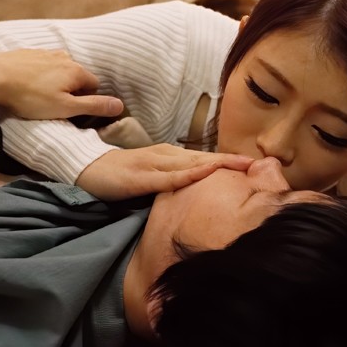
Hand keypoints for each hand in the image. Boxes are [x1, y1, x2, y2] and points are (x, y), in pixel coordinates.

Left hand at [0, 49, 124, 119]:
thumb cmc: (30, 96)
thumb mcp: (65, 107)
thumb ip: (94, 106)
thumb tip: (120, 105)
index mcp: (77, 71)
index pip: (95, 85)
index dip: (87, 100)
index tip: (72, 111)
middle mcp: (64, 57)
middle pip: (77, 76)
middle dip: (71, 89)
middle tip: (54, 106)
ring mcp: (45, 53)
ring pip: (59, 69)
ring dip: (55, 81)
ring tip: (38, 96)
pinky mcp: (27, 53)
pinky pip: (41, 64)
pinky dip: (39, 74)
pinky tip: (26, 84)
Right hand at [75, 143, 253, 199]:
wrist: (87, 167)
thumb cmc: (122, 173)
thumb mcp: (154, 176)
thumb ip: (175, 181)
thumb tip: (198, 191)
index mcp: (172, 157)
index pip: (206, 159)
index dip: (230, 162)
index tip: (255, 166)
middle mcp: (168, 155)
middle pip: (205, 158)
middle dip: (232, 161)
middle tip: (259, 164)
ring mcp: (155, 163)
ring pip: (192, 163)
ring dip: (218, 164)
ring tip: (242, 165)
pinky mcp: (142, 176)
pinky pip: (169, 177)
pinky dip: (188, 175)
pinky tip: (204, 174)